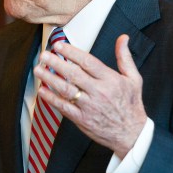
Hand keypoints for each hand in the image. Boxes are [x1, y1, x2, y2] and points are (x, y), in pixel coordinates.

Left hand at [33, 34, 146, 157]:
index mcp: (110, 80)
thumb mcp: (134, 79)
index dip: (71, 53)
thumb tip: (123, 38)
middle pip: (73, 74)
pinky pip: (64, 107)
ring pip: (66, 90)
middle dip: (56, 63)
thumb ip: (125, 57)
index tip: (59, 46)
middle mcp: (99, 92)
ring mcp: (89, 106)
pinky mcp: (82, 119)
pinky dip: (51, 99)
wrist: (131, 134)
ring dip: (49, 79)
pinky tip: (42, 91)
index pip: (88, 62)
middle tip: (44, 55)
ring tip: (38, 70)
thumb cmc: (131, 105)